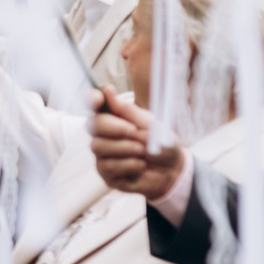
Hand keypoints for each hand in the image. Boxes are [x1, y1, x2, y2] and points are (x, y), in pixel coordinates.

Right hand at [89, 87, 185, 201]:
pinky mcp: (106, 173)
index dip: (92, 99)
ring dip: (125, 148)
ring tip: (143, 151)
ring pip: (99, 146)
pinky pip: (108, 166)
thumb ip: (128, 110)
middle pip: (92, 125)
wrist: (172, 170)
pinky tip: (140, 165)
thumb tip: (107, 90)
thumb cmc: (161, 144)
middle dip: (115, 128)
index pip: (94, 104)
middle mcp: (103, 134)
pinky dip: (129, 164)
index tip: (98, 98)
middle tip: (135, 131)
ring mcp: (102, 154)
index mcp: (114, 118)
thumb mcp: (150, 124)